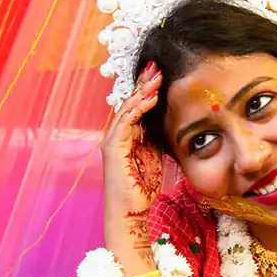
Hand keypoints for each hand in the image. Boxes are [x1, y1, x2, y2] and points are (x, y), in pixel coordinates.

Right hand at [102, 63, 163, 261]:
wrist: (130, 211)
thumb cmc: (142, 188)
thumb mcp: (153, 157)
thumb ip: (154, 139)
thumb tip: (163, 122)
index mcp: (126, 136)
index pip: (136, 106)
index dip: (146, 89)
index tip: (159, 73)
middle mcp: (117, 134)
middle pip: (130, 101)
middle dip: (143, 83)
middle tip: (156, 65)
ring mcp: (113, 140)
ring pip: (127, 108)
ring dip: (142, 91)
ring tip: (156, 76)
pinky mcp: (113, 147)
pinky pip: (126, 122)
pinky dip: (139, 108)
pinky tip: (150, 97)